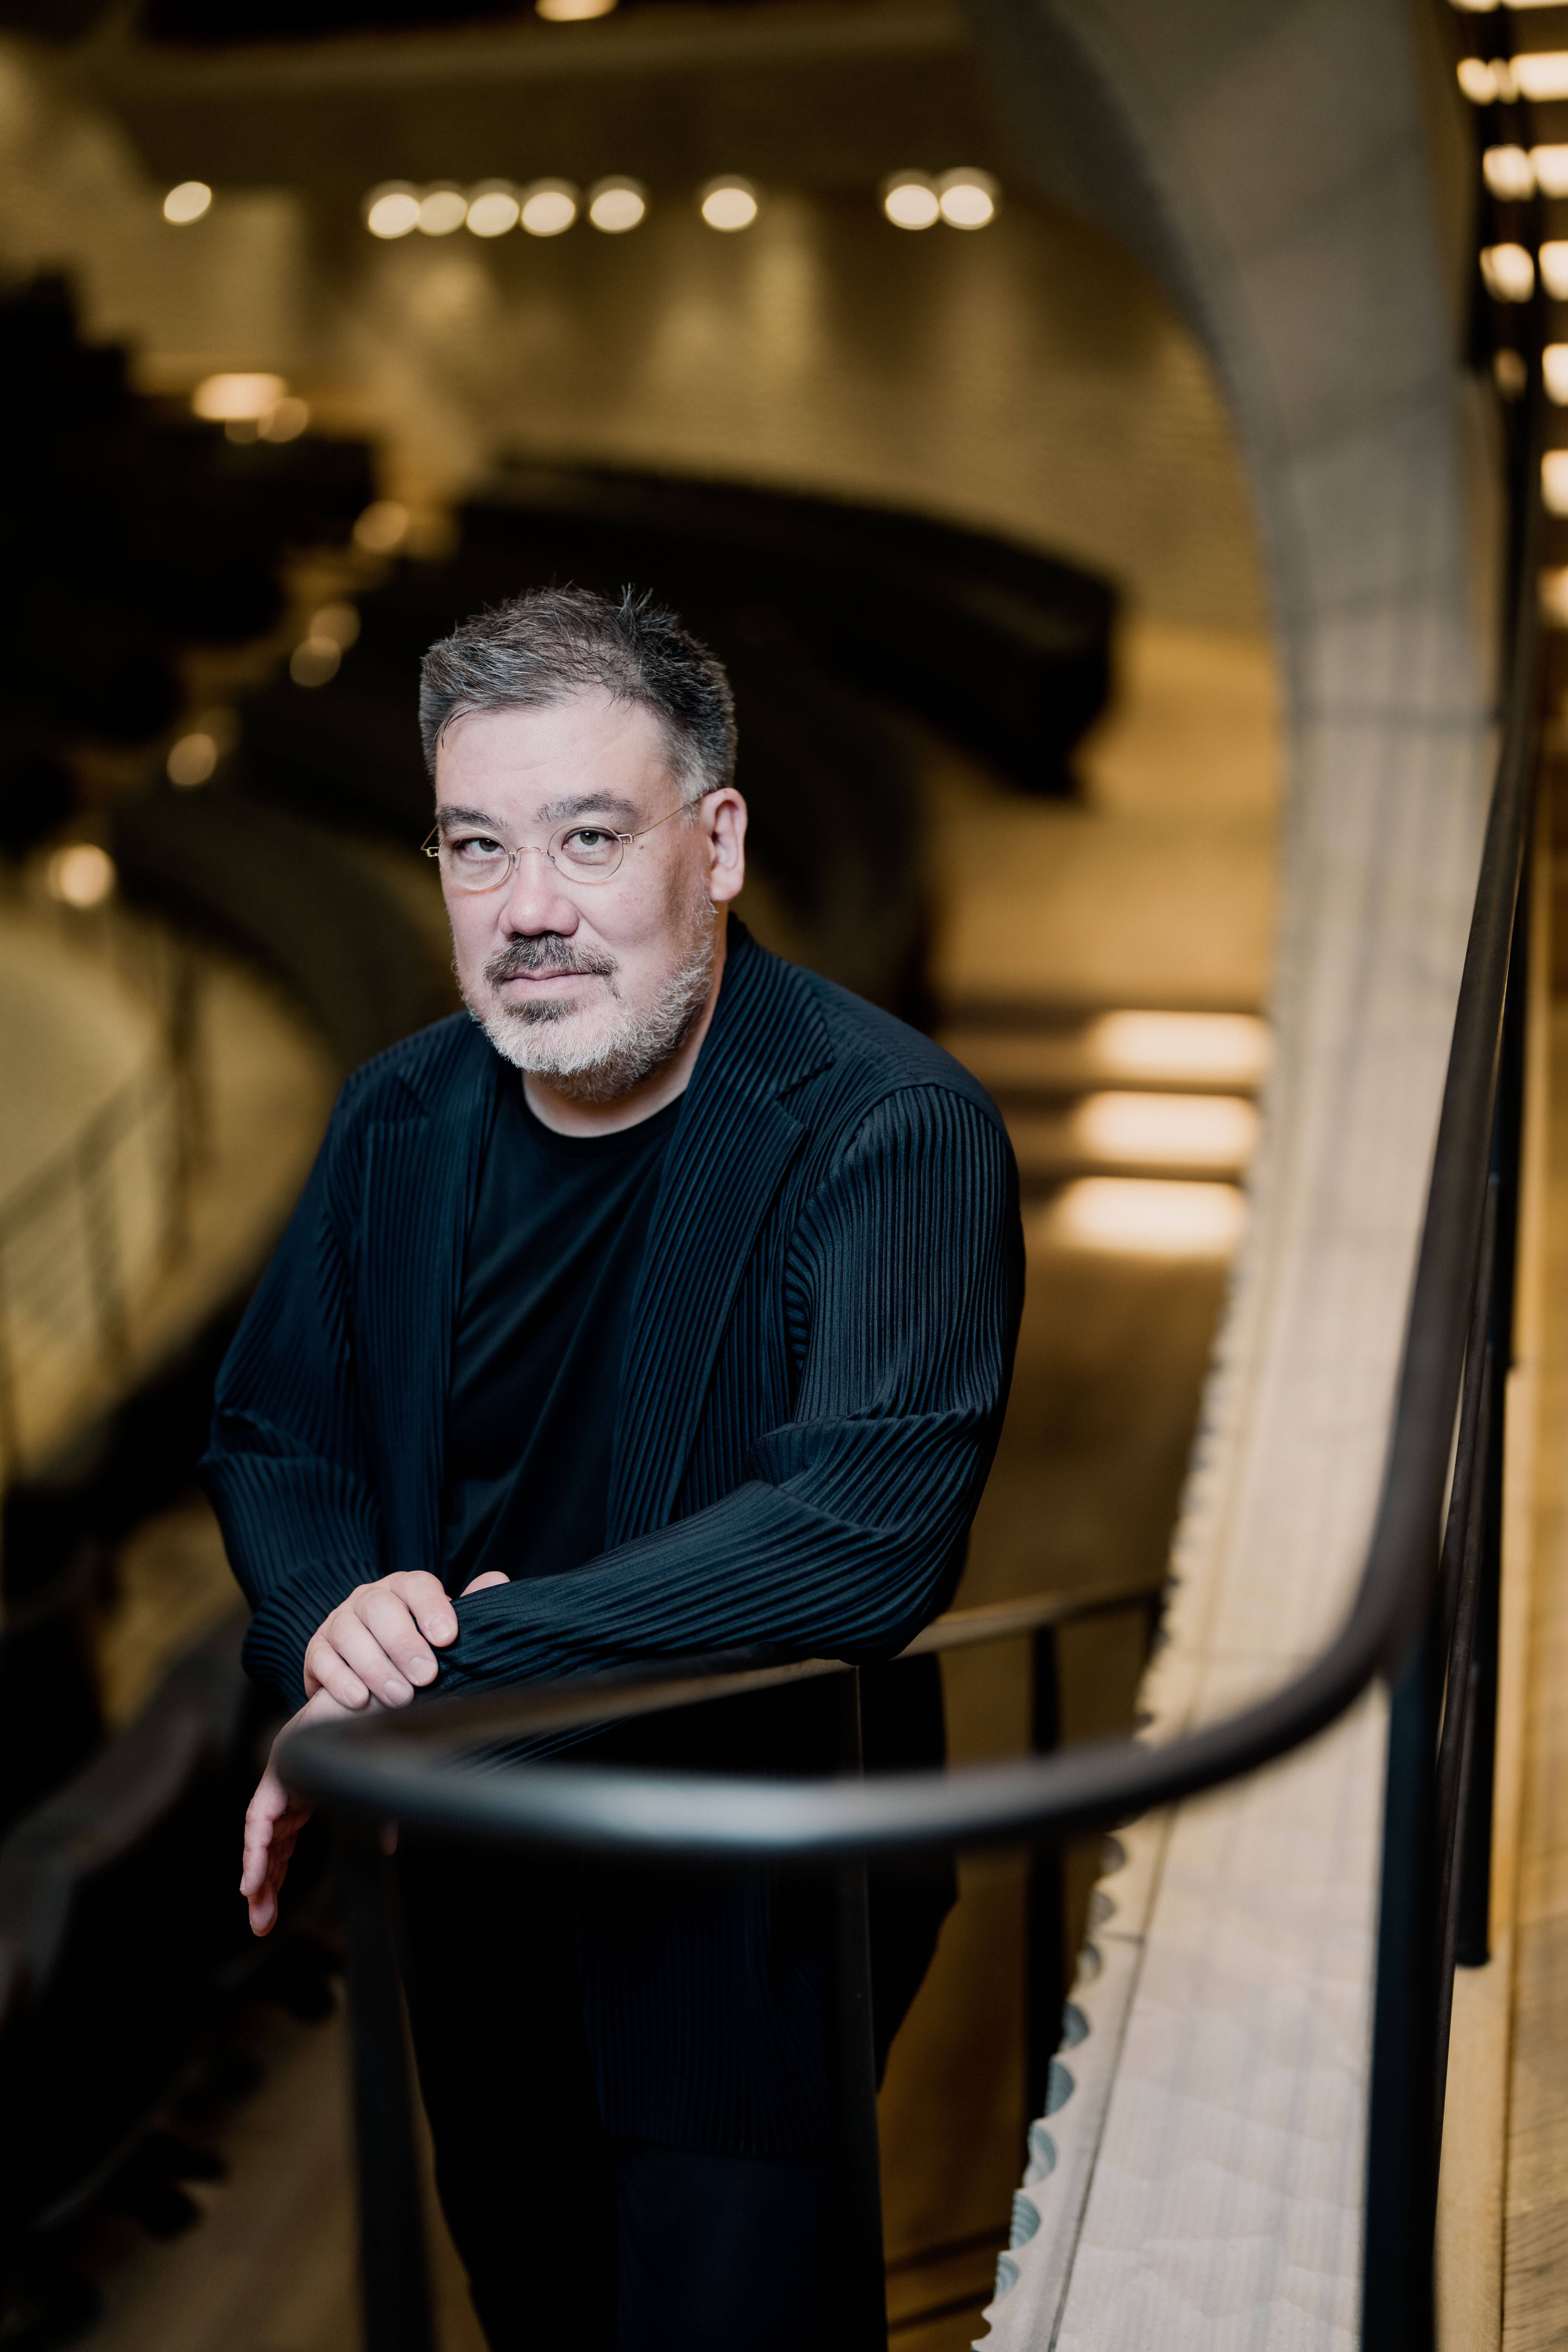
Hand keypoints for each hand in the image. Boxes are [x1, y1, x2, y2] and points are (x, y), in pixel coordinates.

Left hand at [241, 1687, 355, 1935]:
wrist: (376, 1685)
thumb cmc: (376, 1726)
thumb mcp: (373, 1777)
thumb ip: (375, 1812)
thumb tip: (387, 1843)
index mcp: (304, 1788)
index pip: (282, 1837)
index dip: (273, 1871)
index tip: (264, 1907)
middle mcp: (288, 1784)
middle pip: (269, 1842)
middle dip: (263, 1884)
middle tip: (260, 1922)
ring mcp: (283, 1774)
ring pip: (261, 1833)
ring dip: (257, 1873)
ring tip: (254, 1905)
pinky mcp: (283, 1766)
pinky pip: (263, 1815)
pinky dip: (258, 1848)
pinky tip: (253, 1876)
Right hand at [303, 1570, 459, 1709]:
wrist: (368, 1681)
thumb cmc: (415, 1653)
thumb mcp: (441, 1633)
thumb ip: (470, 1609)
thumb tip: (497, 1580)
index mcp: (404, 1589)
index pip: (417, 1586)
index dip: (432, 1608)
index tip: (447, 1638)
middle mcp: (369, 1599)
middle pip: (380, 1608)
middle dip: (404, 1643)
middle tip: (426, 1677)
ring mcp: (339, 1621)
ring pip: (350, 1633)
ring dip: (375, 1667)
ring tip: (400, 1697)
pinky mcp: (317, 1649)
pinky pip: (322, 1658)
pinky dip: (340, 1679)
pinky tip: (359, 1699)